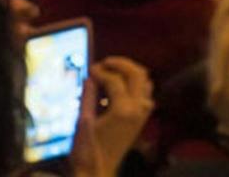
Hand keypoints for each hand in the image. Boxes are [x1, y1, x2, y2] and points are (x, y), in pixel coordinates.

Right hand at [71, 55, 154, 175]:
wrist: (98, 171)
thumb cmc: (88, 150)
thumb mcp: (84, 122)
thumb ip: (88, 98)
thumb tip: (90, 77)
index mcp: (123, 109)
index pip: (114, 80)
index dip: (101, 71)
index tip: (90, 68)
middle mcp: (138, 108)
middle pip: (137, 73)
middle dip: (121, 64)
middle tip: (104, 63)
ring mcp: (143, 112)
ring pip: (144, 80)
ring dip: (129, 72)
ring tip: (111, 71)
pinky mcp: (143, 117)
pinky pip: (145, 92)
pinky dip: (134, 83)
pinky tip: (119, 86)